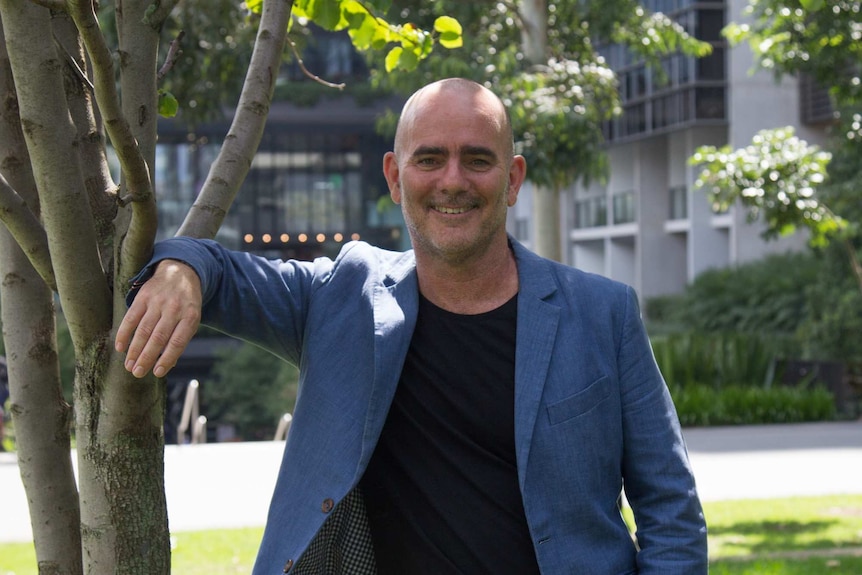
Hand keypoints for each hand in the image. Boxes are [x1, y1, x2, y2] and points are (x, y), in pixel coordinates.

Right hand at [115, 259, 201, 377]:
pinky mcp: (143, 296)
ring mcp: (158, 302)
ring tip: (128, 365)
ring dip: (134, 350)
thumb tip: (166, 365)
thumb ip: (180, 339)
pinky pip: (131, 317)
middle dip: (146, 358)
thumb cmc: (186, 304)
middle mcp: (174, 308)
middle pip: (158, 338)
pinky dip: (124, 333)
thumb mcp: (191, 319)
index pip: (177, 342)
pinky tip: (120, 347)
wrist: (180, 272)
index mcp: (190, 316)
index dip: (167, 358)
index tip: (156, 373)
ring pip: (143, 330)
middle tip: (137, 373)